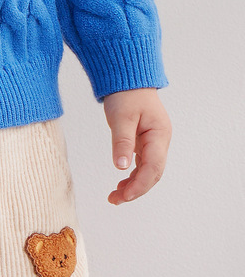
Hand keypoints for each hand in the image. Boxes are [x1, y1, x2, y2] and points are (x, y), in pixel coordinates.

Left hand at [103, 87, 171, 204]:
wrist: (127, 77)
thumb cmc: (126, 93)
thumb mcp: (121, 117)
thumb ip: (122, 141)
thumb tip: (121, 167)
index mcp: (159, 134)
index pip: (153, 167)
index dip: (140, 185)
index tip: (124, 196)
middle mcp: (160, 140)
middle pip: (153, 173)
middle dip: (136, 189)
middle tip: (115, 200)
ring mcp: (154, 141)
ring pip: (148, 170)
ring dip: (134, 184)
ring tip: (115, 196)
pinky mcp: (146, 141)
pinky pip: (142, 163)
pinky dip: (132, 174)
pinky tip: (121, 182)